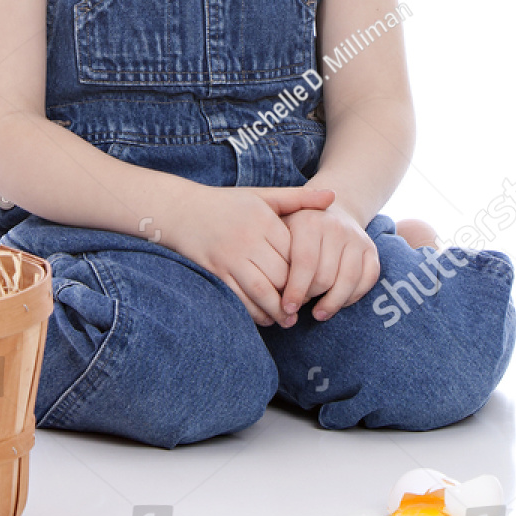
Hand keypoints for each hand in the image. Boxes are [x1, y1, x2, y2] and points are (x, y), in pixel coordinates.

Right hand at [175, 184, 335, 326]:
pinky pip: (238, 297)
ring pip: (261, 291)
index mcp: (263, 220)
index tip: (317, 283)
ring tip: (289, 319)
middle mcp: (247, 239)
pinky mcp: (215, 271)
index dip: (308, 272)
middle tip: (307, 306)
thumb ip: (299, 197)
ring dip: (277, 310)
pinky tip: (265, 317)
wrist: (182, 211)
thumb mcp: (263, 196)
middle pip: (281, 275)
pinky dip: (254, 312)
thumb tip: (333, 196)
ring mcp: (229, 257)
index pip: (295, 253)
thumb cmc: (228, 203)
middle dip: (295, 294)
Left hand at [279, 199, 380, 322]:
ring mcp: (356, 238)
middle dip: (310, 297)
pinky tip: (338, 304)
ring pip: (347, 280)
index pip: (304, 264)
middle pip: (325, 276)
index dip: (295, 290)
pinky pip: (367, 279)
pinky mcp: (371, 249)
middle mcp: (336, 227)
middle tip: (298, 307)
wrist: (331, 209)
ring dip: (332, 303)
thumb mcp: (279, 229)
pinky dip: (353, 296)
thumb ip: (273, 253)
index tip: (286, 308)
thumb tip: (268, 290)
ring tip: (318, 314)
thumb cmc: (296, 228)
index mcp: (310, 222)